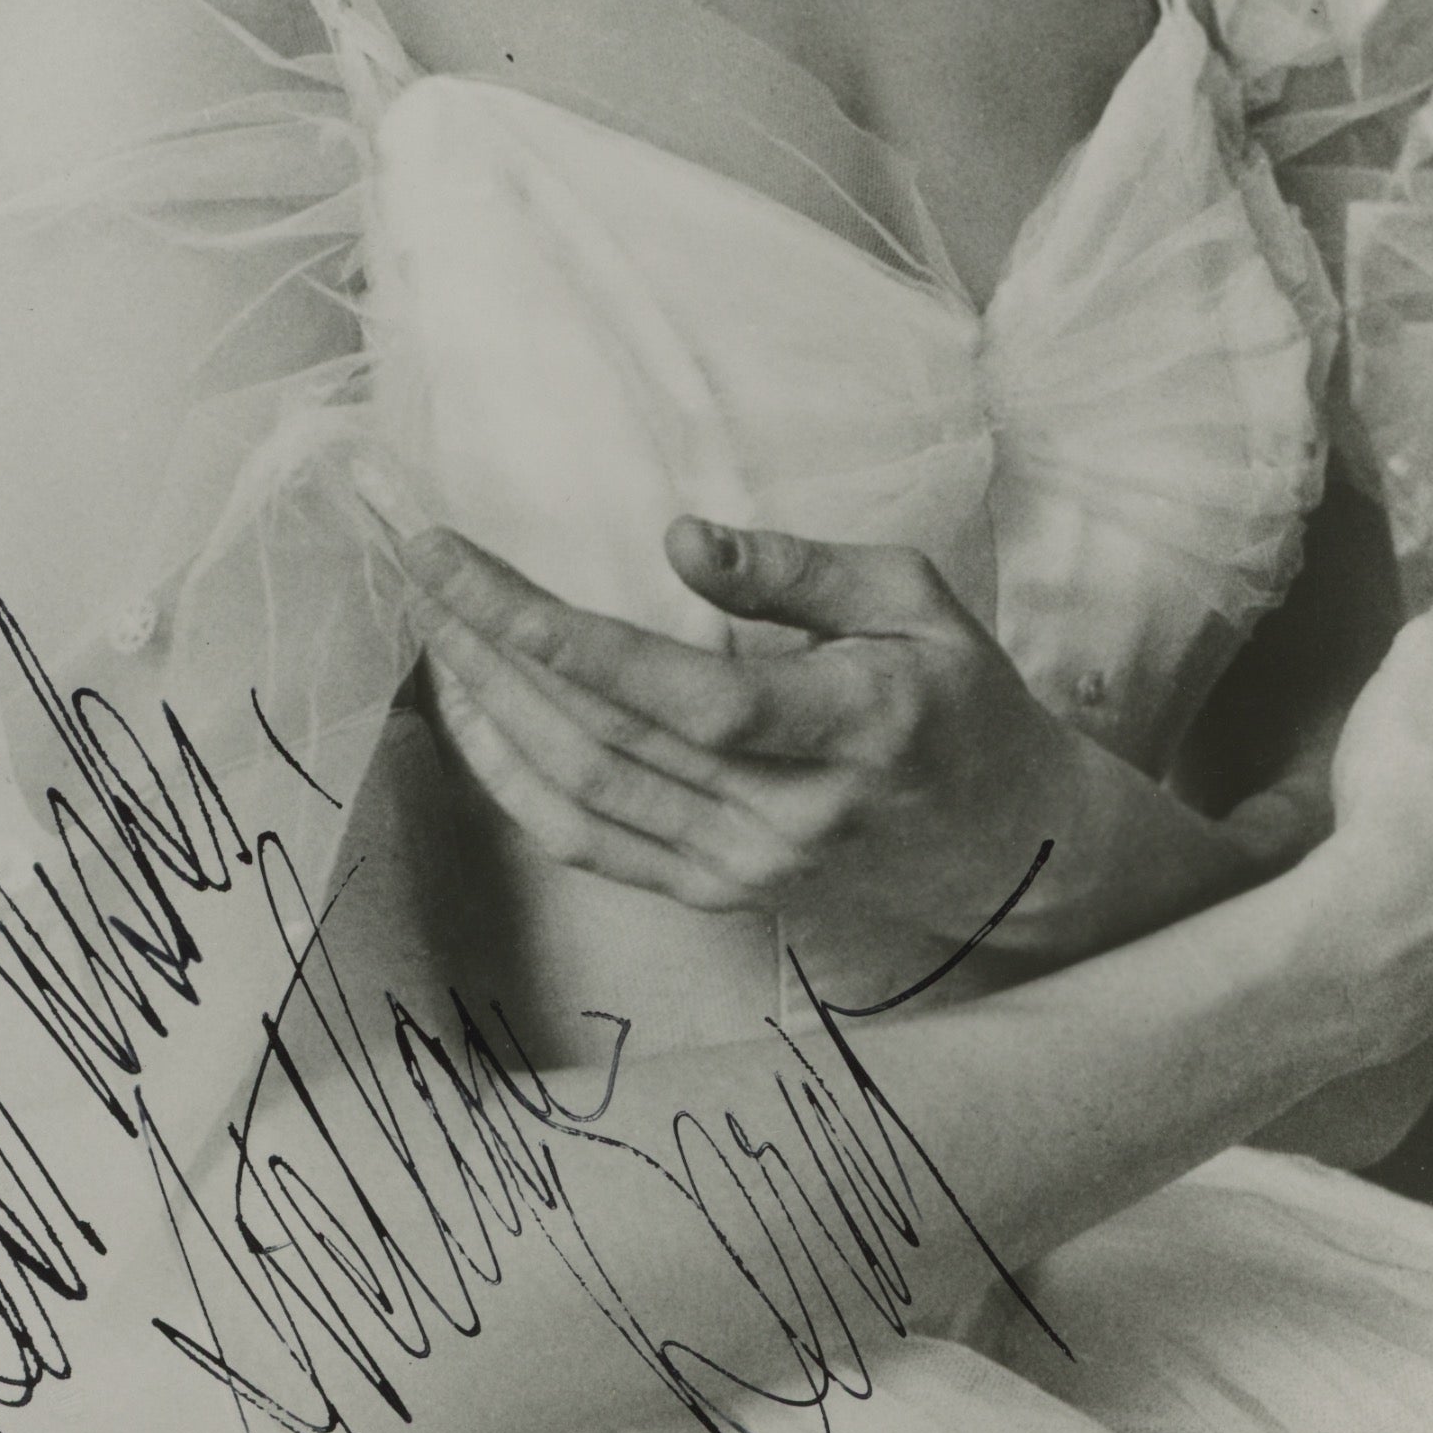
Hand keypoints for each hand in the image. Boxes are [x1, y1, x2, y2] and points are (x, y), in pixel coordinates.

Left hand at [399, 514, 1074, 987]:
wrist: (1014, 852)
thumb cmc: (960, 699)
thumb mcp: (914, 597)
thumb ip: (798, 570)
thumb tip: (681, 539)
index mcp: (851, 724)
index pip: (680, 693)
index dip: (557, 635)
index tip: (463, 561)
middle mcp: (788, 813)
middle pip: (602, 736)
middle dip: (490, 642)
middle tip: (418, 560)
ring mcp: (746, 867)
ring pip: (579, 792)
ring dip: (486, 705)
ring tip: (433, 620)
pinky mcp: (717, 894)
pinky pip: (587, 844)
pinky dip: (512, 780)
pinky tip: (472, 711)